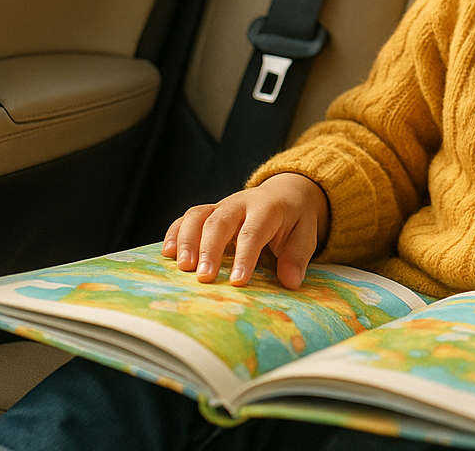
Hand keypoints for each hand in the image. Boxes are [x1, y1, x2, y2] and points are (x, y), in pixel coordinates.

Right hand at [162, 173, 329, 288]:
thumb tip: (290, 281)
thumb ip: (297, 256)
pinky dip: (175, 233)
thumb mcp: (306, 233)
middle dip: (209, 249)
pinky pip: (187, 218)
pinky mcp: (208, 211)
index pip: (253, 231)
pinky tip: (168, 254)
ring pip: (198, 216)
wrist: (286, 192)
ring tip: (182, 268)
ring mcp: (221, 205)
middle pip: (220, 222)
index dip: (245, 257)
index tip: (237, 282)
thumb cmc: (295, 218)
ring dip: (187, 241)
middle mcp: (240, 203)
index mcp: (267, 208)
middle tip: (203, 277)